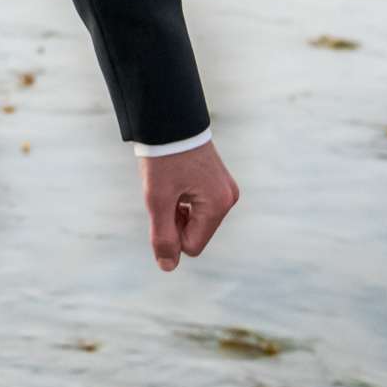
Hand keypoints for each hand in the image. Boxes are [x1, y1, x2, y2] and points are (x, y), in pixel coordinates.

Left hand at [139, 140, 237, 271]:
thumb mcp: (157, 199)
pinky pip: (199, 205)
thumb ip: (163, 236)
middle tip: (163, 191)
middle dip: (175, 220)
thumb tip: (168, 267)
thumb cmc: (163, 158)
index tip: (160, 205)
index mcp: (218, 205)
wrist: (168, 119)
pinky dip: (182, 199)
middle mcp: (228, 198)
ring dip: (177, 209)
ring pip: (196, 220)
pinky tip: (175, 179)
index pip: (192, 246)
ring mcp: (225, 189)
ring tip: (169, 183)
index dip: (170, 232)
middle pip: (196, 233)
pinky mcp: (218, 181)